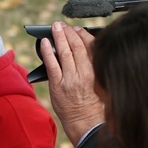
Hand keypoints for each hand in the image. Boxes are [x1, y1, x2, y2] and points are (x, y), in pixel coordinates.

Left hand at [41, 22, 103, 145]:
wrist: (85, 122)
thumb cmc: (94, 105)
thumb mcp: (101, 83)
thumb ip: (94, 67)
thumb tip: (86, 51)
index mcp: (97, 71)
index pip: (91, 47)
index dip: (83, 35)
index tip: (79, 29)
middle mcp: (84, 73)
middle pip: (77, 47)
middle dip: (70, 33)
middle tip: (64, 25)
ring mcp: (70, 79)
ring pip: (65, 53)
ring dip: (59, 37)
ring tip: (55, 27)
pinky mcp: (58, 86)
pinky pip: (52, 65)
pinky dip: (49, 52)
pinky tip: (46, 43)